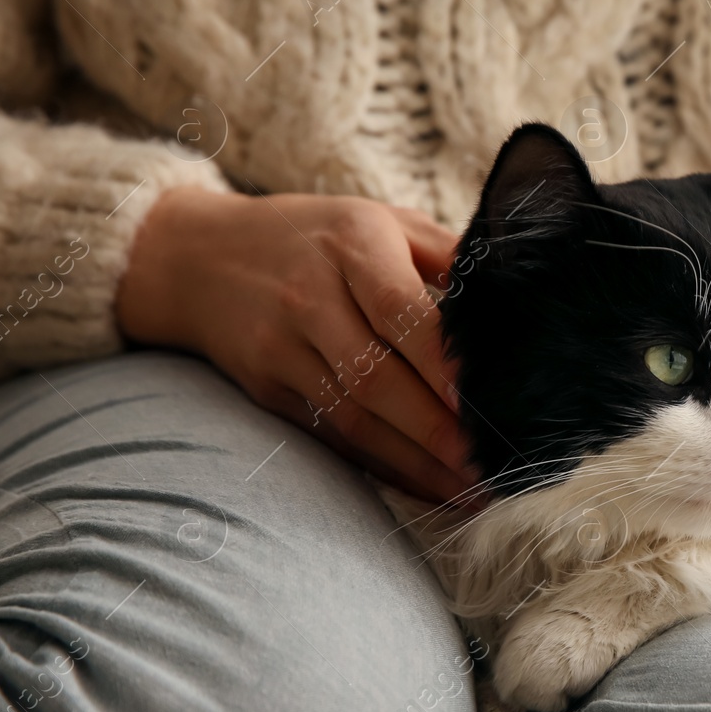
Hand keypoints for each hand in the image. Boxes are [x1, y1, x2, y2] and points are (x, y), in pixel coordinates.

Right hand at [116, 186, 477, 504]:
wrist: (196, 257)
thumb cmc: (318, 235)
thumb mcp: (384, 221)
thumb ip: (448, 253)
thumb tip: (514, 295)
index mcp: (352, 245)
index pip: (397, 310)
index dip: (439, 362)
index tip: (482, 402)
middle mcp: (311, 298)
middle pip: (375, 376)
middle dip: (436, 429)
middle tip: (491, 464)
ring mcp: (284, 348)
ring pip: (354, 417)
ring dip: (417, 462)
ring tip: (473, 491)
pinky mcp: (269, 389)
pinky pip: (332, 436)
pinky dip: (383, 466)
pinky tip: (427, 486)